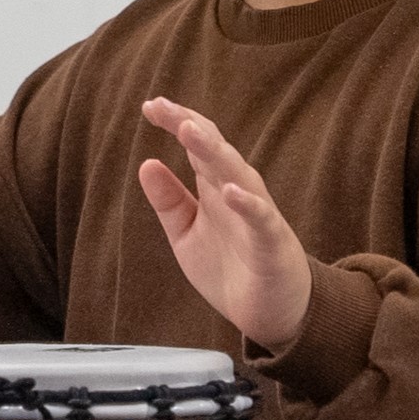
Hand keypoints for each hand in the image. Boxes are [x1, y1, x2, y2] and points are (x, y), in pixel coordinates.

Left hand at [135, 97, 311, 352]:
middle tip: (163, 106)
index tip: (150, 105)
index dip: (176, 122)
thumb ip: (169, 201)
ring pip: (238, 175)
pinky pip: (261, 219)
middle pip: (215, 150)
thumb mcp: (186, 234)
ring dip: (215, 152)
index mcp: (215, 188)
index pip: (197, 145)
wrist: (269, 314)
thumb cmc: (229, 267)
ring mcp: (256, 215)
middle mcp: (237, 192)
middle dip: (190, 126)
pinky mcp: (272, 244)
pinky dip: (248, 204)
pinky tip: (229, 191)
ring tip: (190, 130)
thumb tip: (146, 163)